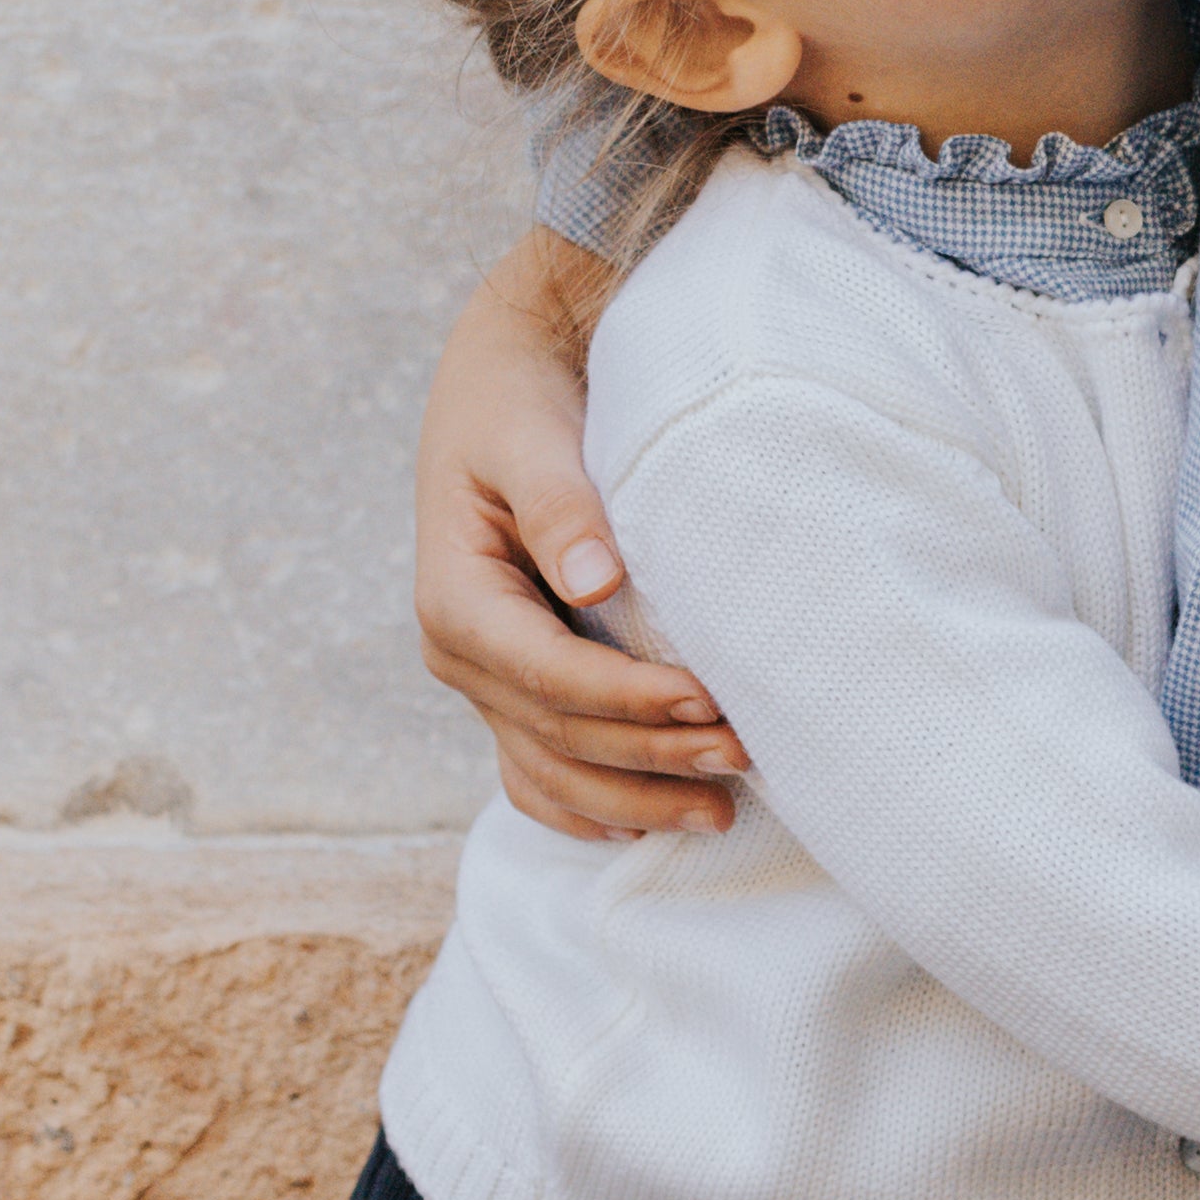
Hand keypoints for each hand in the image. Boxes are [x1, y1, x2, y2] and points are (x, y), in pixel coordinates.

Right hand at [413, 233, 746, 841]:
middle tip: (743, 758)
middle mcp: (460, 653)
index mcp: (456, 599)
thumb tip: (597, 582)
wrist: (503, 374)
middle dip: (652, 756)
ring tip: (719, 814)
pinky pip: (537, 766)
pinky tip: (643, 824)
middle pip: (559, 734)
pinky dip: (586, 806)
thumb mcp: (531, 436)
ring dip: (634, 798)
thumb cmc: (521, 400)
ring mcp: (482, 676)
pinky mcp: (510, 679)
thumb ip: (562, 506)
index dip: (627, 699)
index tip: (708, 702)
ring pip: (552, 769)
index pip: (548, 674)